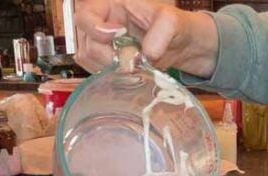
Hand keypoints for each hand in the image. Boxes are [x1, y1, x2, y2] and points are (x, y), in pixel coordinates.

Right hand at [74, 0, 218, 75]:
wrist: (182, 45)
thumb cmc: (175, 26)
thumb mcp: (173, 21)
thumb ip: (161, 32)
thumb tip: (146, 54)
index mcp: (110, 5)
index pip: (85, 16)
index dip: (96, 30)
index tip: (119, 36)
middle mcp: (100, 23)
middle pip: (85, 43)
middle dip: (108, 57)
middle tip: (133, 60)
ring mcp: (101, 44)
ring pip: (88, 60)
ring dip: (110, 68)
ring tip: (135, 66)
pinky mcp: (106, 61)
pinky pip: (97, 72)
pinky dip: (112, 76)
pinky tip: (131, 74)